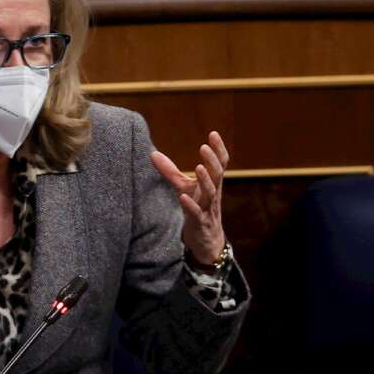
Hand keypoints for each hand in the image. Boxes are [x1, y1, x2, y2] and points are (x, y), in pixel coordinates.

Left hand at [150, 131, 228, 264]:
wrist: (206, 240)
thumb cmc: (197, 207)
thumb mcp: (184, 187)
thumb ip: (170, 171)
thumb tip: (152, 153)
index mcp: (213, 183)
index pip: (220, 163)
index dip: (218, 149)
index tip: (213, 133)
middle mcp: (213, 193)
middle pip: (217, 174)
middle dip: (212, 160)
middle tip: (204, 147)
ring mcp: (208, 208)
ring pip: (210, 193)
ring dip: (205, 180)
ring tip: (198, 167)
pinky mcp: (199, 222)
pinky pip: (196, 214)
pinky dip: (190, 205)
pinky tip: (182, 197)